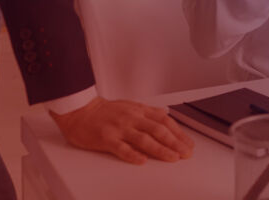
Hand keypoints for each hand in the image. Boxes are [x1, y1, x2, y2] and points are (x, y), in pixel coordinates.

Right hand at [50, 97, 194, 163]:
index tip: (188, 143)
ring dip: (160, 149)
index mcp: (140, 110)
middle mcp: (132, 118)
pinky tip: (142, 161)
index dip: (179, 133)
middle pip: (158, 130)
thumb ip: (148, 112)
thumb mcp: (131, 106)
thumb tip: (165, 116)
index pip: (165, 121)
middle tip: (186, 153)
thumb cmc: (105, 111)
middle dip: (175, 142)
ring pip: (144, 139)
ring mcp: (120, 128)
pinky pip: (121, 148)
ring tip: (173, 158)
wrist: (80, 110)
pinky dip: (132, 154)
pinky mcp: (106, 138)